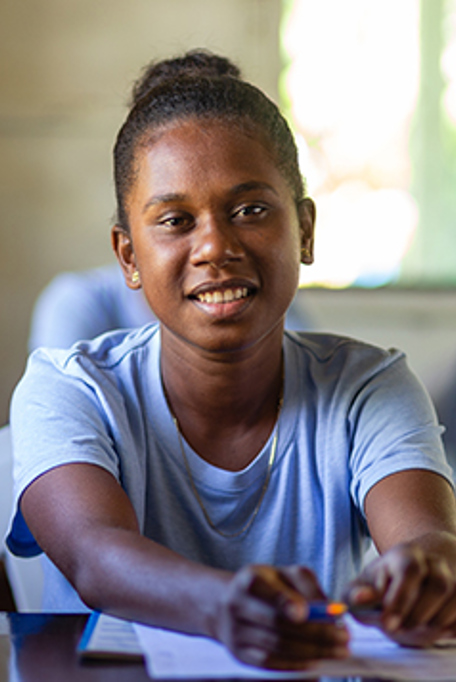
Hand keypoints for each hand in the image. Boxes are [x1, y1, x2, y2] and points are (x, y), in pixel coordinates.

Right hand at [211, 564, 349, 668]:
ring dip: (312, 651)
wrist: (224, 603)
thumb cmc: (263, 586)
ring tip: (337, 649)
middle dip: (315, 633)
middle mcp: (237, 606)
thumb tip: (330, 608)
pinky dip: (296, 663)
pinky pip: (271, 663)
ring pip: (277, 646)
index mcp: (248, 581)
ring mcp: (236, 633)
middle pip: (278, 624)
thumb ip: (307, 585)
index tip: (309, 612)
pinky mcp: (241, 655)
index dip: (288, 603)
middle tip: (343, 636)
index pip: (268, 593)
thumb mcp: (282, 573)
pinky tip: (316, 659)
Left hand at [345, 542, 455, 645]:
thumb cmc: (388, 581)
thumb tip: (359, 599)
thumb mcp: (367, 582)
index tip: (387, 624)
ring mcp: (455, 576)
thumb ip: (357, 593)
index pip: (409, 571)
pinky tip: (439, 630)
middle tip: (400, 630)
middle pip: (438, 586)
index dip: (400, 599)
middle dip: (418, 614)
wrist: (421, 569)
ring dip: (437, 622)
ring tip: (418, 630)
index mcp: (407, 554)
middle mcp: (436, 561)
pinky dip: (454, 627)